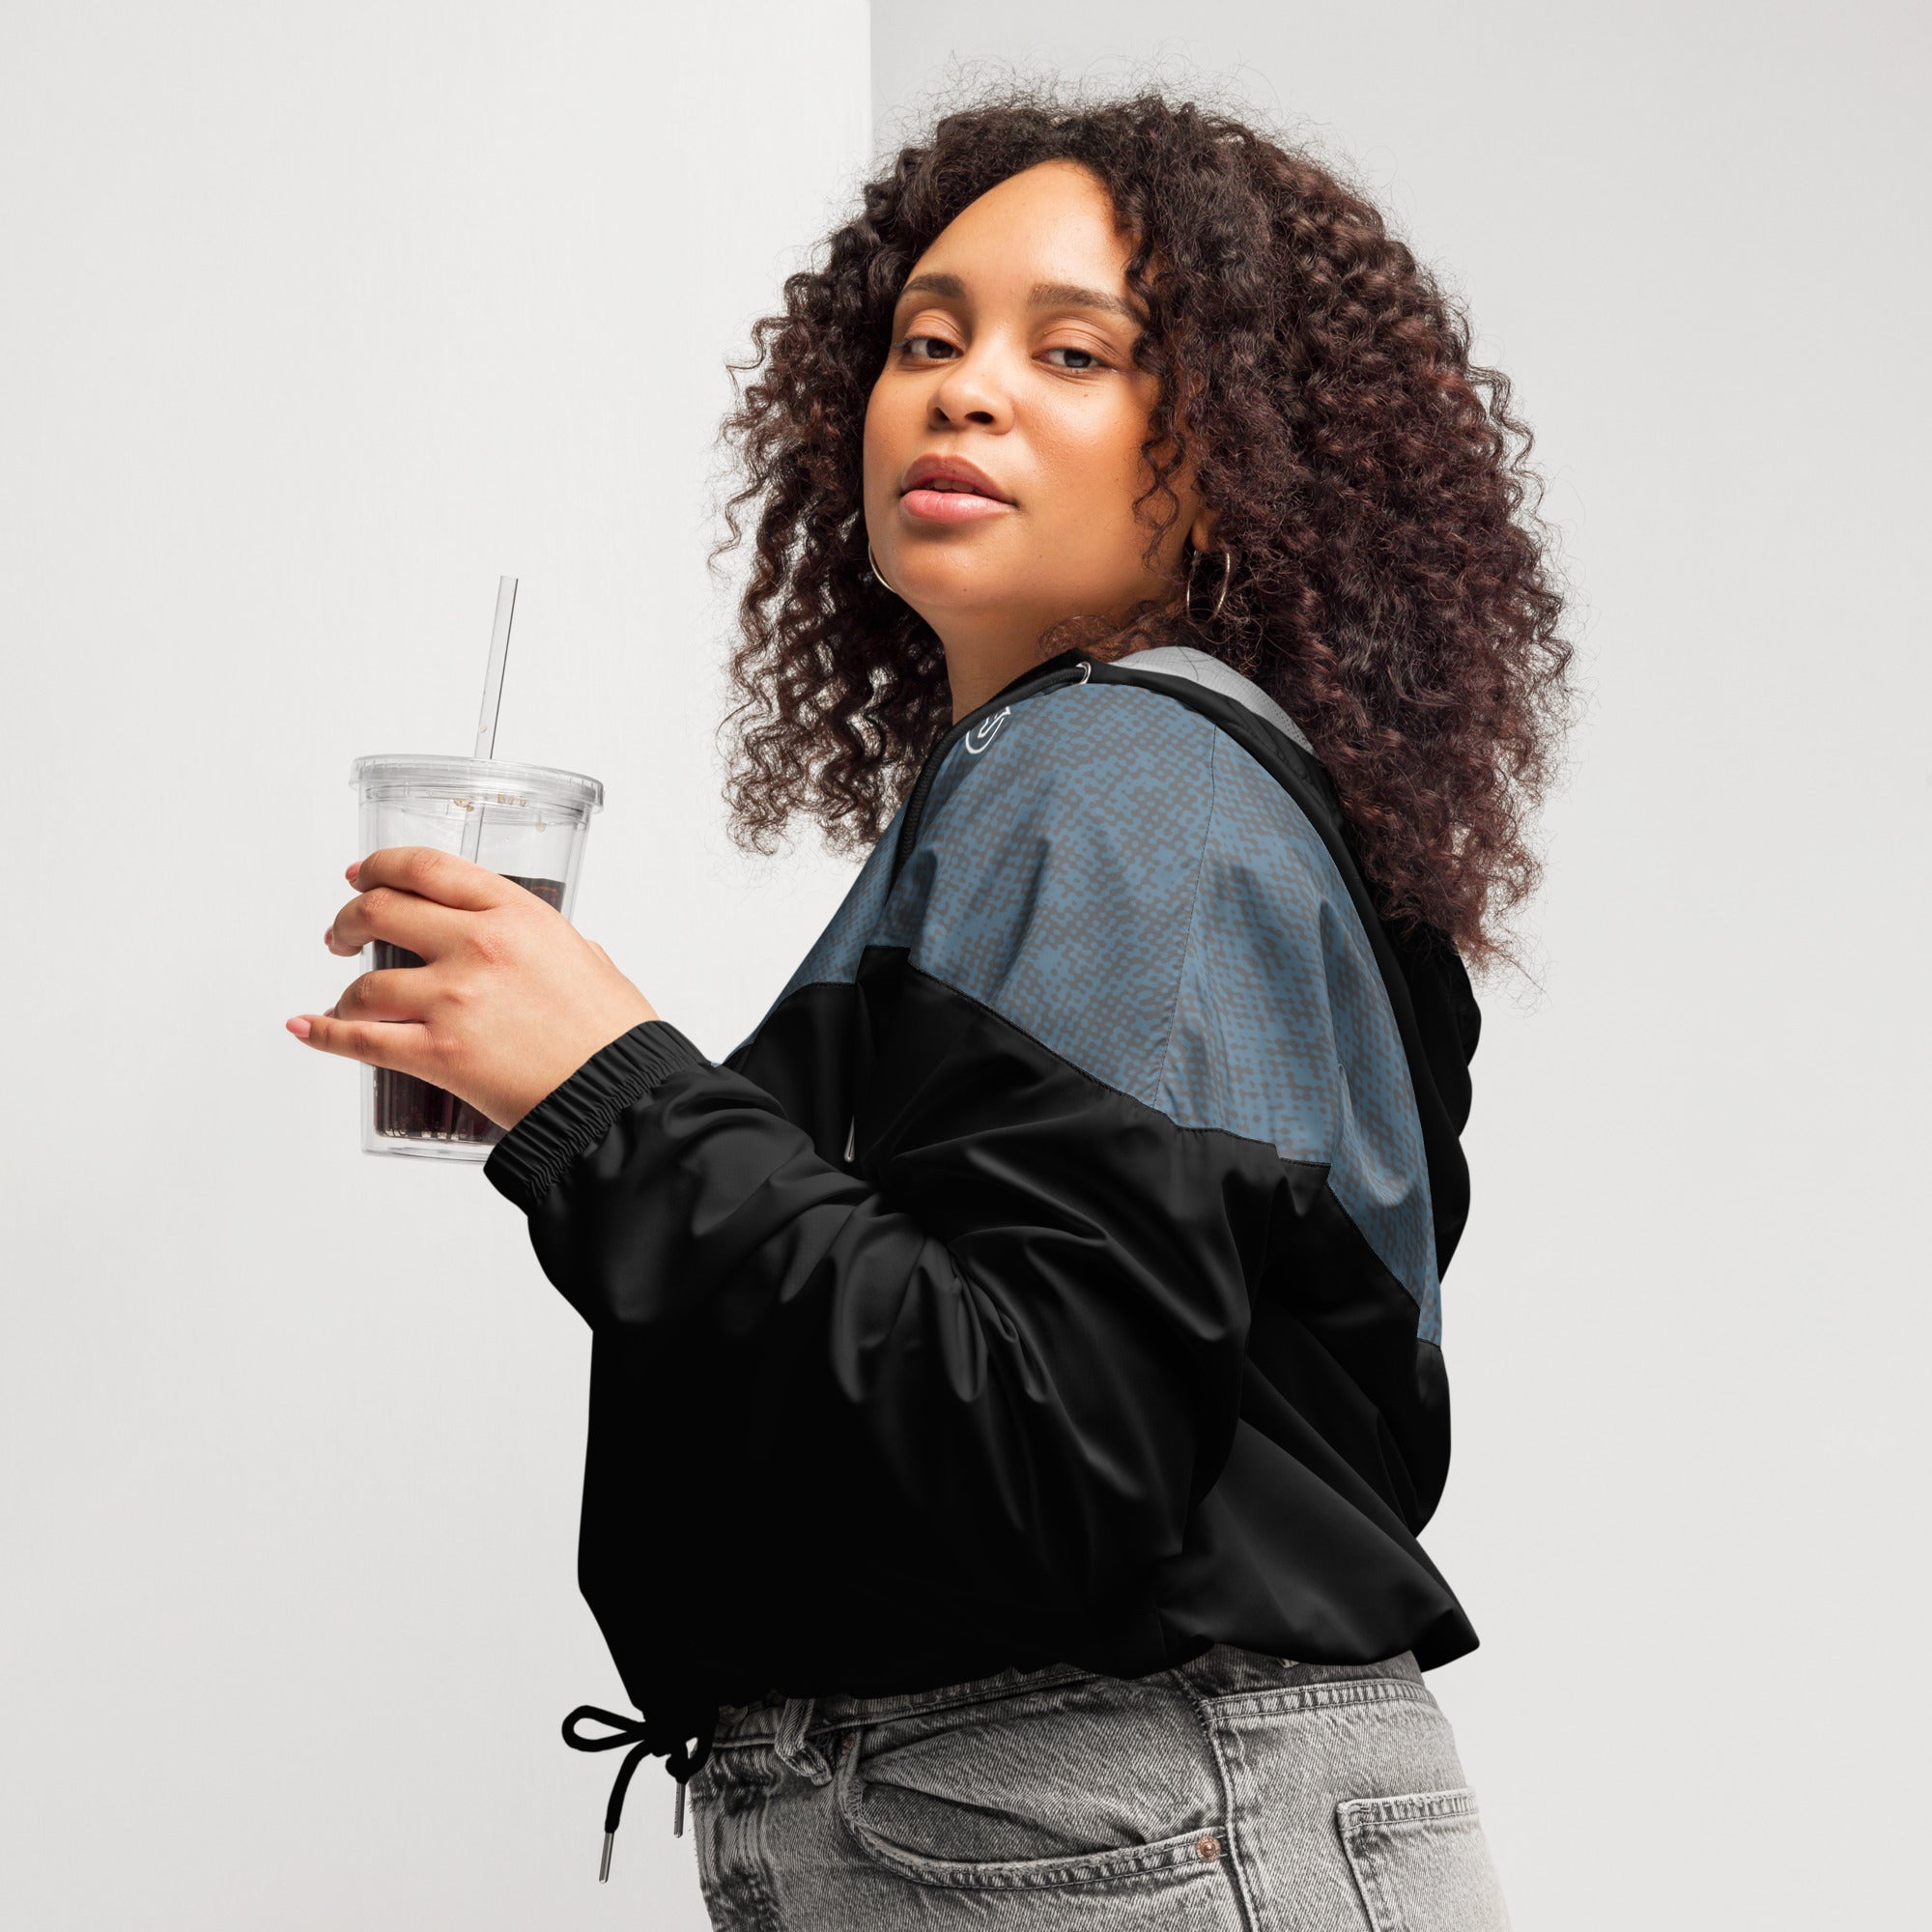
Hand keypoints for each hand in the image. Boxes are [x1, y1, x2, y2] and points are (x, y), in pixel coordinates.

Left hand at [287, 846, 658, 1130]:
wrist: (620, 1094)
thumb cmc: (615, 1036)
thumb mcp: (594, 964)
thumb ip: (566, 949)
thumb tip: (564, 951)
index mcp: (517, 914)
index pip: (427, 868)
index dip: (382, 866)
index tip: (362, 874)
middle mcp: (478, 946)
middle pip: (381, 911)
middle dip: (348, 920)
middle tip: (341, 936)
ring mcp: (453, 999)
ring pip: (365, 982)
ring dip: (342, 990)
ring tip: (343, 999)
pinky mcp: (438, 1054)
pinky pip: (360, 1039)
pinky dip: (323, 1033)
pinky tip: (308, 1028)